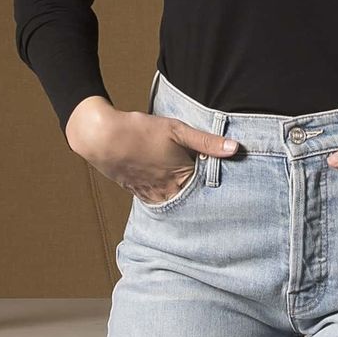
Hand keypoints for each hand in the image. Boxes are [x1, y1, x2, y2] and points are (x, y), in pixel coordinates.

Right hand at [65, 97, 238, 204]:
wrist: (101, 136)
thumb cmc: (140, 130)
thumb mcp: (177, 130)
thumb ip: (207, 142)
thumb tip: (236, 148)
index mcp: (180, 177)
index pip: (205, 189)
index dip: (215, 188)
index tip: (228, 192)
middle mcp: (165, 190)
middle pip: (188, 200)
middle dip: (199, 200)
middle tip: (213, 206)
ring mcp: (148, 191)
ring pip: (171, 203)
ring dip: (180, 201)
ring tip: (192, 202)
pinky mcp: (134, 189)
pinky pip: (153, 201)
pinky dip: (162, 199)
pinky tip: (166, 195)